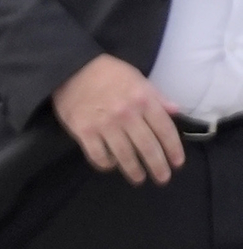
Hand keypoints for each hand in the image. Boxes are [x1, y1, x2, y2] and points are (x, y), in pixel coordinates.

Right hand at [53, 53, 181, 183]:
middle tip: (162, 178)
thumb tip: (176, 111)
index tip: (177, 163)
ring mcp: (104, 124)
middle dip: (158, 166)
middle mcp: (127, 114)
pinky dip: (107, 164)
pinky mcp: (84, 131)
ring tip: (139, 179)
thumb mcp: (138, 78)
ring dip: (134, 170)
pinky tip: (111, 165)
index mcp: (143, 100)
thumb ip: (157, 97)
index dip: (173, 150)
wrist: (71, 69)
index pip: (165, 130)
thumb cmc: (108, 73)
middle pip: (147, 147)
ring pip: (124, 155)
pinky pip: (98, 155)